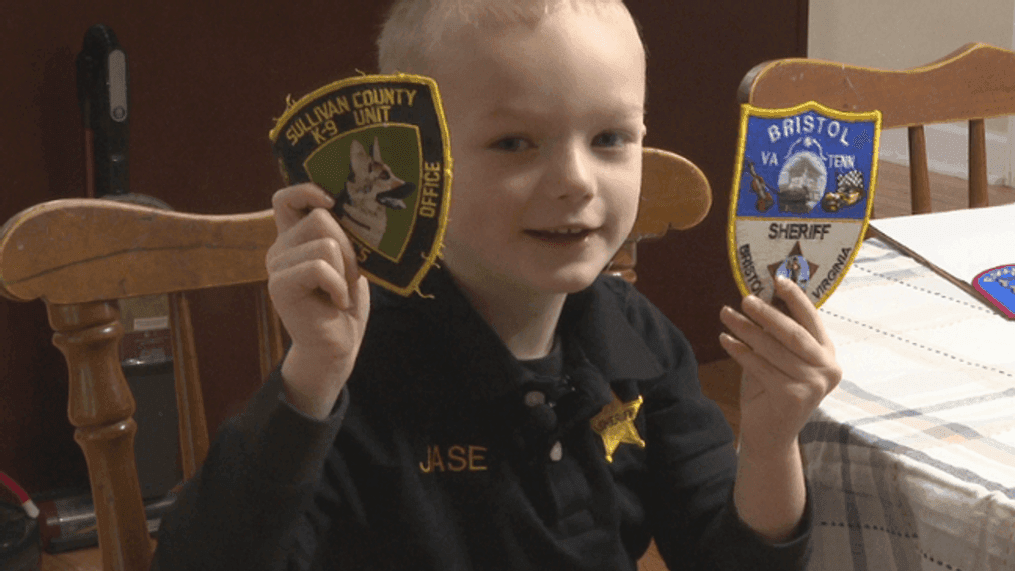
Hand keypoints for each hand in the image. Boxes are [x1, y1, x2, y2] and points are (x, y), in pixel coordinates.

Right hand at [266, 184, 370, 418]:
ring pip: (325, 243)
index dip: (306, 190)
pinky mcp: (279, 285)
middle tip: (349, 276)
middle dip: (348, 246)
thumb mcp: (350, 262)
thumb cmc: (345, 303)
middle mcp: (280, 247)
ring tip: (339, 292)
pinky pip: (320, 267)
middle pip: (321, 218)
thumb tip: (357, 206)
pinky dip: (339, 286)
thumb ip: (343, 235)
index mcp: (295, 238)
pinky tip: (336, 303)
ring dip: (346, 271)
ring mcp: (276, 266)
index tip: (332, 201)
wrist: (337, 346)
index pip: (286, 199)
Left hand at [718, 276, 841, 452]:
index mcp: (827, 354)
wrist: (770, 435)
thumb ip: (776, 333)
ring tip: (726, 314)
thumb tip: (763, 294)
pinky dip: (740, 351)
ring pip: (773, 349)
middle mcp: (827, 370)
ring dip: (746, 329)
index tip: (777, 278)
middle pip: (793, 333)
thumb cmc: (771, 390)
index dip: (795, 297)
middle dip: (767, 313)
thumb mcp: (777, 358)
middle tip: (744, 298)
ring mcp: (812, 385)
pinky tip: (725, 339)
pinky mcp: (793, 398)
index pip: (812, 320)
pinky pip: (759, 367)